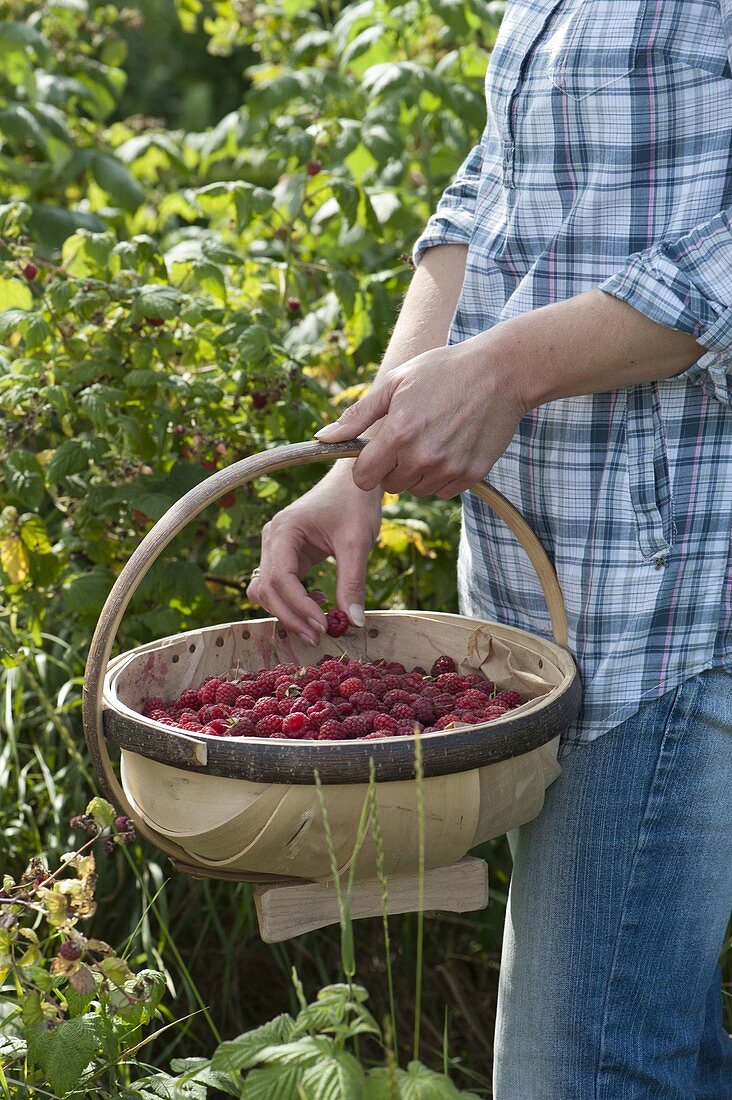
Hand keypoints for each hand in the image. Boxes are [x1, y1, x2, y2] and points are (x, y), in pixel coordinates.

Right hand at [246, 468, 382, 644]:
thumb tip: (354, 622)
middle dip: (292, 616)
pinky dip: (293, 601)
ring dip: (288, 611)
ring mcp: (276, 546)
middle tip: (320, 636)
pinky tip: (319, 603)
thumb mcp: (357, 542)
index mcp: (284, 530)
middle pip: (267, 589)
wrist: (354, 480)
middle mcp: (272, 538)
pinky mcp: (286, 553)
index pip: (280, 579)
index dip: (299, 607)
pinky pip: (280, 585)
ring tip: (319, 623)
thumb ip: (353, 582)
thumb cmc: (355, 503)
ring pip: (267, 590)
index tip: (323, 625)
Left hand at [314, 331, 525, 497]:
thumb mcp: (395, 382)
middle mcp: (422, 456)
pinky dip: (442, 477)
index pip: (364, 478)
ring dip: (417, 474)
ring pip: (418, 490)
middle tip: (409, 440)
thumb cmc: (443, 370)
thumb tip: (323, 438)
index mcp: (398, 433)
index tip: (375, 455)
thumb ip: (357, 415)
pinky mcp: (472, 474)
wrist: (501, 371)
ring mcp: (449, 467)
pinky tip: (450, 449)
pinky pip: (444, 492)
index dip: (366, 468)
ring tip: (431, 441)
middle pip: (391, 486)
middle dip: (392, 468)